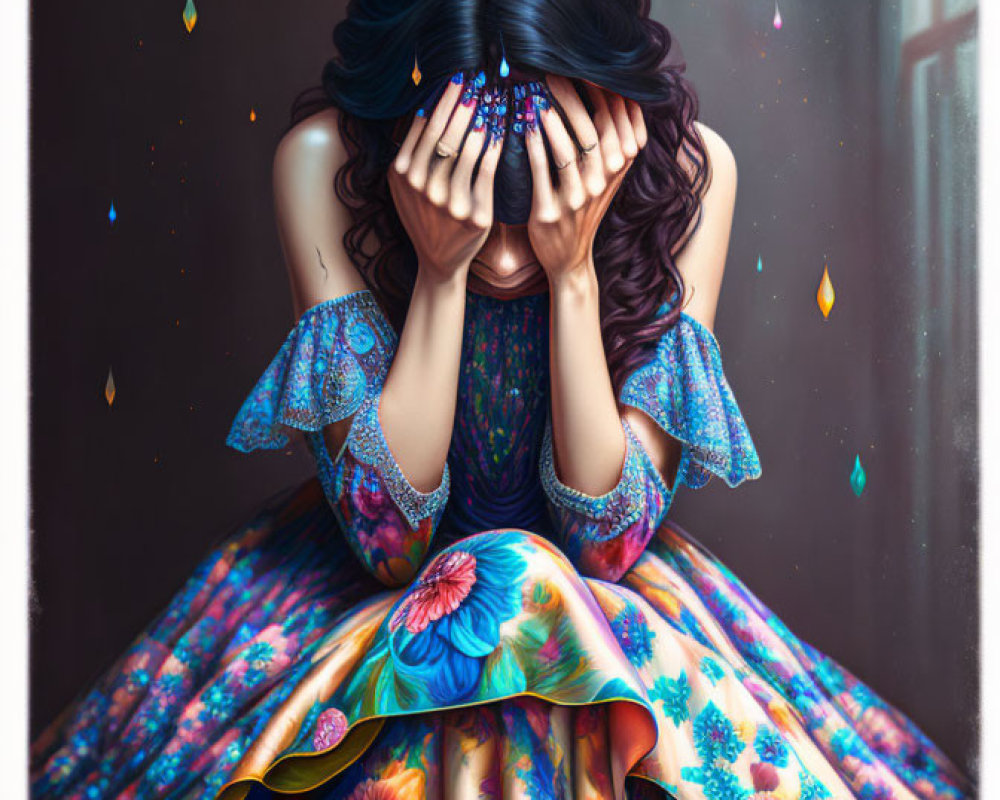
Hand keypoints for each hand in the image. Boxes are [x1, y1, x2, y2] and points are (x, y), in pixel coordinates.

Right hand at [390, 73, 504, 283]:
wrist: (438, 260)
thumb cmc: (424, 214)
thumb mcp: (406, 184)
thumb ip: (411, 148)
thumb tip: (424, 101)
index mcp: (403, 174)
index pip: (426, 125)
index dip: (445, 98)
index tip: (460, 75)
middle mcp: (423, 187)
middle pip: (447, 133)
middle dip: (466, 102)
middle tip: (481, 79)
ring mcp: (450, 203)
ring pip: (469, 150)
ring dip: (484, 119)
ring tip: (494, 98)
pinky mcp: (475, 215)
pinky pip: (488, 172)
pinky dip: (497, 146)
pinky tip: (504, 129)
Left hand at [525, 75, 647, 284]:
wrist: (568, 260)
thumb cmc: (583, 210)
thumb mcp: (606, 178)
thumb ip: (613, 143)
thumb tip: (615, 94)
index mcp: (619, 169)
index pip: (621, 121)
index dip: (607, 92)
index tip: (587, 67)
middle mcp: (603, 182)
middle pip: (595, 129)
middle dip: (575, 96)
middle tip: (554, 72)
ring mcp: (578, 199)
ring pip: (569, 150)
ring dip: (553, 118)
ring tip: (537, 94)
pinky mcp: (551, 212)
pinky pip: (542, 172)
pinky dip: (534, 146)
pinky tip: (524, 126)